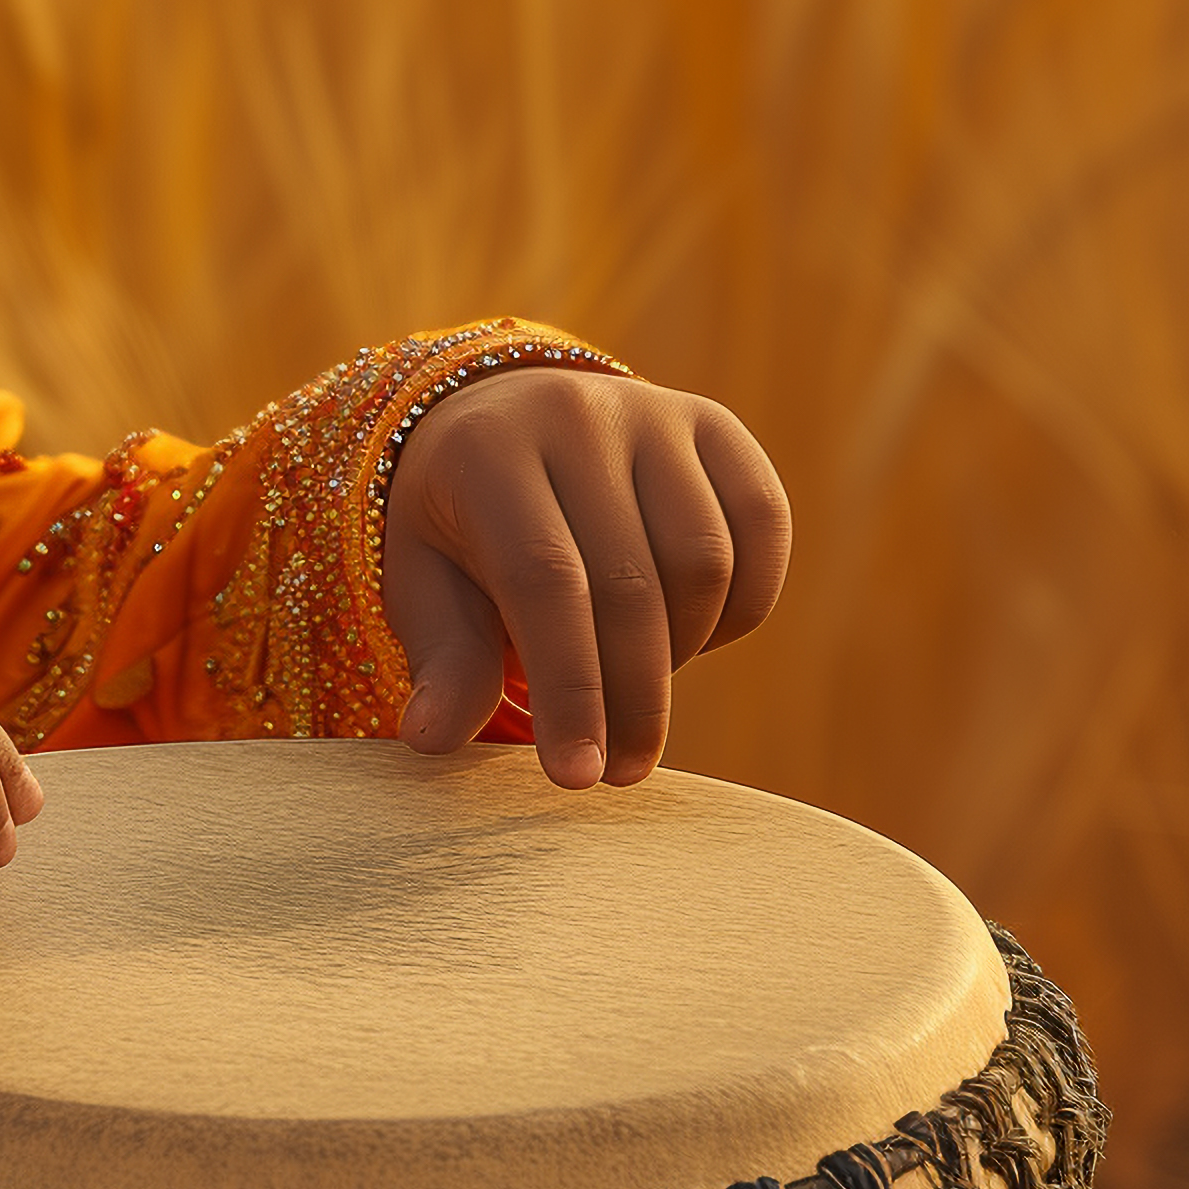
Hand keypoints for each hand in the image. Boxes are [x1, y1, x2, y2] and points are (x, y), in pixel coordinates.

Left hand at [380, 367, 795, 782]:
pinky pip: (763, 526)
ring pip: (705, 562)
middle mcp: (574, 414)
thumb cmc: (460, 526)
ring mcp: (652, 411)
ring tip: (635, 681)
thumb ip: (444, 658)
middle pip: (631, 583)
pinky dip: (743, 603)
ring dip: (683, 648)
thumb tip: (432, 738)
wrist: (503, 422)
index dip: (570, 688)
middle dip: (632, 698)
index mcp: (485, 453)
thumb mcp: (426, 584)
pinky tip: (692, 632)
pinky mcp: (713, 422)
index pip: (545, 582)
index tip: (578, 777)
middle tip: (620, 771)